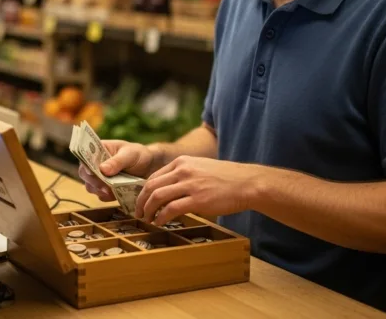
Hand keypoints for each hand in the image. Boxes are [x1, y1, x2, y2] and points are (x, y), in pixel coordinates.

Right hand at [78, 140, 163, 201]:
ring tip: (112, 192)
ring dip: (99, 191)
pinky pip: (100, 195)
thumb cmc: (137, 155)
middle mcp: (95, 164)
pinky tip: (115, 195)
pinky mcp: (105, 188)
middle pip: (85, 174)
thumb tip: (102, 169)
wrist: (149, 167)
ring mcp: (99, 177)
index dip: (85, 165)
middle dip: (93, 182)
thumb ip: (117, 162)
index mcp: (98, 149)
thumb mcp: (129, 155)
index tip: (91, 173)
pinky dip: (106, 197)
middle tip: (105, 188)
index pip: (85, 156)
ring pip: (90, 186)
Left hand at [134, 156, 260, 225]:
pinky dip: (161, 217)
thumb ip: (184, 175)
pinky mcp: (197, 199)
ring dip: (148, 210)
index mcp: (182, 162)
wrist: (246, 183)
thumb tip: (168, 190)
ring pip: (157, 197)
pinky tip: (160, 222)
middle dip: (141, 202)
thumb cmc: (225, 178)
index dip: (144, 191)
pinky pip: (171, 209)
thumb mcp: (201, 168)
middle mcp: (183, 170)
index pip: (154, 176)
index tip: (142, 201)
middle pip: (151, 186)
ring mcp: (190, 184)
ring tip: (147, 219)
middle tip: (139, 213)